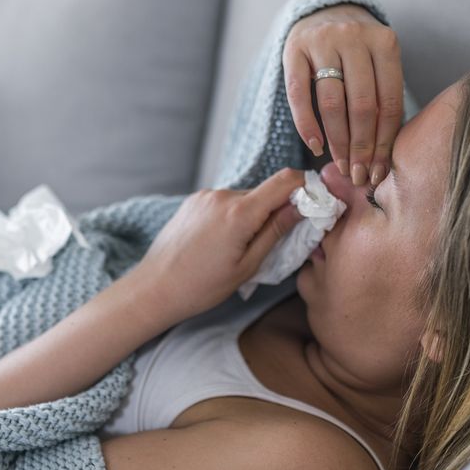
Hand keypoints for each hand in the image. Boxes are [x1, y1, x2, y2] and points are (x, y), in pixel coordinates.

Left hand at [130, 168, 306, 323]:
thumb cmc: (201, 286)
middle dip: (278, 210)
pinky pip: (225, 203)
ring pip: (245, 199)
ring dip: (253, 216)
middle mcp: (222, 196)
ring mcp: (205, 196)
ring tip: (242, 248)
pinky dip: (234, 217)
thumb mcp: (247, 266)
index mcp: (239, 212)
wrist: (153, 288)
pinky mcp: (194, 201)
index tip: (316, 202)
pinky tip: (222, 243)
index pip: (285, 180)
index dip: (306, 186)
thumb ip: (276, 232)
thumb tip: (303, 206)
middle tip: (280, 241)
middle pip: (265, 192)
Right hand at [284, 2, 404, 186]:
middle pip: (362, 105)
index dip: (385, 142)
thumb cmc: (358, 52)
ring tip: (340, 165)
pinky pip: (298, 95)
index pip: (389, 102)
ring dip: (337, 141)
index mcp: (385, 42)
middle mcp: (354, 38)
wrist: (324, 12)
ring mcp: (322, 41)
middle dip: (361, 147)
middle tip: (359, 174)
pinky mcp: (294, 50)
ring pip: (332, 103)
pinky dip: (306, 125)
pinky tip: (316, 145)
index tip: (379, 171)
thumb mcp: (379, 63)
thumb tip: (384, 157)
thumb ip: (383, 97)